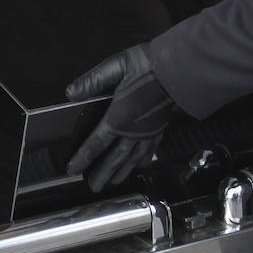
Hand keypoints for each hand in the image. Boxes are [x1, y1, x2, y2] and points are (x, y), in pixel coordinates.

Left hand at [65, 43, 175, 191]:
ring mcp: (149, 132)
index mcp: (119, 117)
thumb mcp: (116, 66)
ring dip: (122, 172)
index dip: (84, 157)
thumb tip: (70, 93)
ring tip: (114, 181)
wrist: (182, 70)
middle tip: (94, 187)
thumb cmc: (148, 66)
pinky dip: (141, 162)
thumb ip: (93, 81)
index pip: (97, 142)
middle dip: (103, 173)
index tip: (73, 169)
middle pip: (115, 158)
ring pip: (133, 159)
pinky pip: (149, 152)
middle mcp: (133, 131)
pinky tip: (139, 164)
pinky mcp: (161, 129)